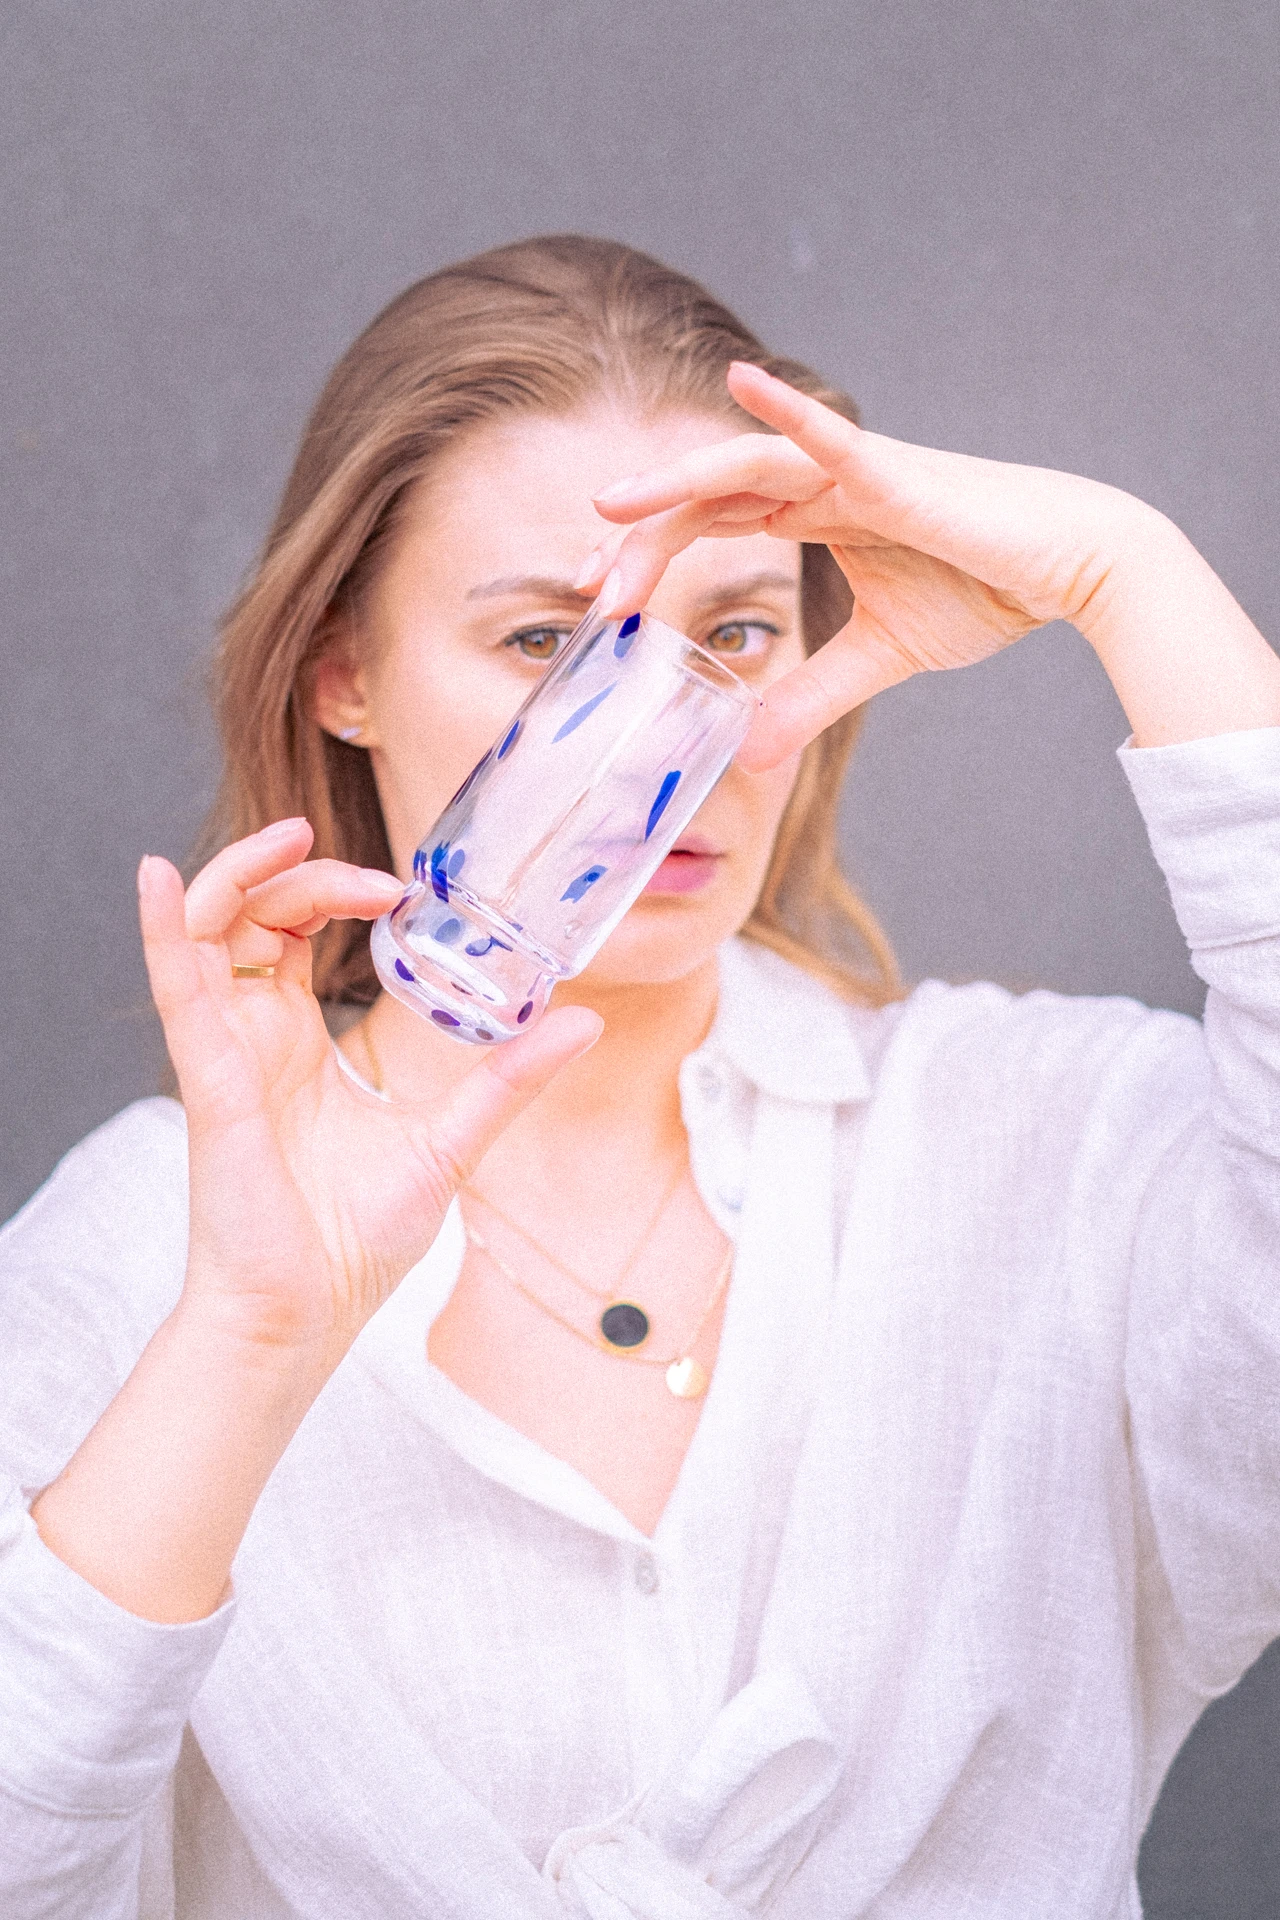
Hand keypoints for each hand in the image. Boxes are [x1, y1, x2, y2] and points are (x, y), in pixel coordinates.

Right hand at [141, 821, 600, 1365]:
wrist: (305, 1320)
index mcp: (295, 1042)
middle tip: (366, 870)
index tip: (394, 889)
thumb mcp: (450, 1140)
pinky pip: (176, 989)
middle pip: (249, 914)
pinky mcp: (212, 1081)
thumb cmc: (352, 1243)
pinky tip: (161, 878)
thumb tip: (584, 1023)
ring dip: (240, 874)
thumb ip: (508, 1079)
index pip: (291, 931)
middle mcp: (252, 1036)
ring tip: (289, 840)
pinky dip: (164, 928)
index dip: (329, 889)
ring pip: (207, 931)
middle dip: (292, 867)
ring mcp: (226, 1053)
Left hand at [580, 362, 1167, 766]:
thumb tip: (748, 754)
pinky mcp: (895, 473)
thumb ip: (810, 698)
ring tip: (610, 506)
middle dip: (638, 538)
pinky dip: (786, 407)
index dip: (646, 552)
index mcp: (813, 513)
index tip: (597, 599)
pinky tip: (742, 381)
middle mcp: (819, 481)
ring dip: (673, 484)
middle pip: (706, 496)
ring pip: (743, 464)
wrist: (1070, 570)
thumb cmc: (984, 591)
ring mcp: (853, 469)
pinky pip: (830, 432)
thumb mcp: (876, 661)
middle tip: (584, 587)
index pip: (707, 522)